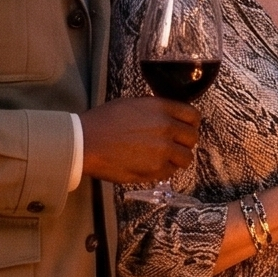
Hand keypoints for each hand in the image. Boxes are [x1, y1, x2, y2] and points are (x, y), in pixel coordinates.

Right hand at [81, 97, 199, 184]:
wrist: (84, 143)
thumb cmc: (103, 121)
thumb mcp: (132, 105)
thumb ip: (156, 111)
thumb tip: (170, 118)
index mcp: (161, 108)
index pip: (193, 116)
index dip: (190, 123)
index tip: (185, 128)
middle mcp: (167, 128)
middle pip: (192, 138)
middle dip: (185, 142)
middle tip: (173, 145)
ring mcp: (163, 150)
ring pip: (186, 157)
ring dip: (177, 158)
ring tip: (163, 158)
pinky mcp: (156, 169)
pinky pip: (171, 171)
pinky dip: (164, 170)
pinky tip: (151, 165)